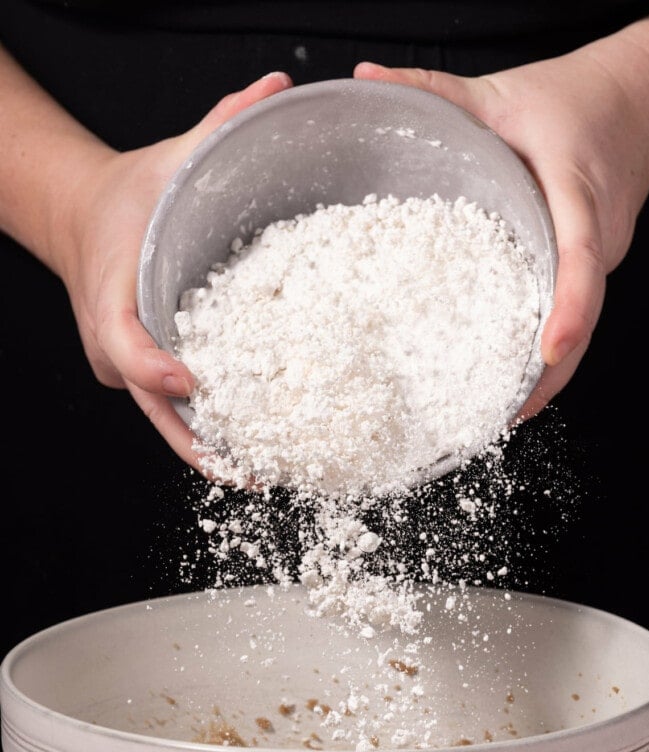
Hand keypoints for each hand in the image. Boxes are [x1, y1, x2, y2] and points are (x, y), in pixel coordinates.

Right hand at [54, 72, 291, 467]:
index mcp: (110, 296)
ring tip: (261, 475)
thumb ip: (218, 126)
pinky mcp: (142, 373)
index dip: (154, 367)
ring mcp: (127, 366)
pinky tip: (251, 449)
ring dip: (210, 450)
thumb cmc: (123, 198)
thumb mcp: (166, 160)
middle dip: (200, 443)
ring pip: (166, 420)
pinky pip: (175, 410)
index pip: (123, 343)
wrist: (82, 219)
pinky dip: (210, 431)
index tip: (190, 382)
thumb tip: (276, 89)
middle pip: (153, 407)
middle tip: (250, 470)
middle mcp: (115, 344)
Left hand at [355, 32, 648, 417]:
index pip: (579, 262)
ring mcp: (599, 261)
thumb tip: (364, 82)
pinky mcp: (590, 268)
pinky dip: (544, 355)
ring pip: (579, 330)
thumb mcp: (501, 91)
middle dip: (544, 377)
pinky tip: (509, 380)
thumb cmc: (576, 100)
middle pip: (580, 321)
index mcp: (579, 198)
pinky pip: (572, 317)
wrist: (638, 101)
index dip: (566, 311)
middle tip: (496, 418)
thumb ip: (434, 90)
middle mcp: (596, 242)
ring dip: (544, 377)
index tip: (545, 355)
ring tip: (496, 417)